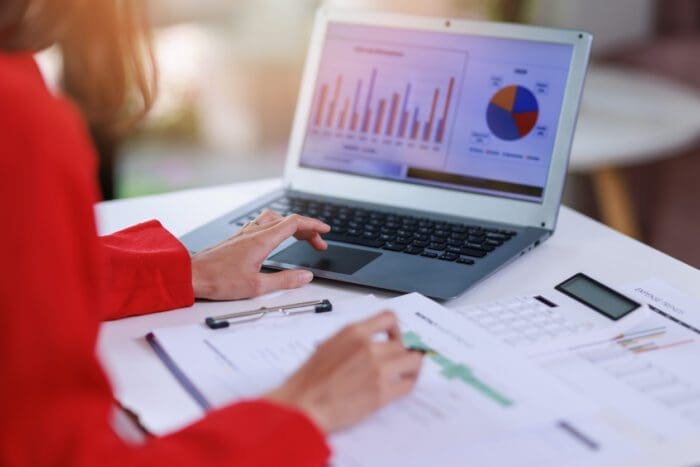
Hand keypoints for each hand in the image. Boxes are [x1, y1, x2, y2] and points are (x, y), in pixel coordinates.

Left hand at [191, 210, 329, 299]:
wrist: (191, 275)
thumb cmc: (218, 280)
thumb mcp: (256, 286)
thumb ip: (284, 281)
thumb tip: (305, 276)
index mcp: (262, 240)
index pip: (295, 223)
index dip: (313, 225)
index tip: (325, 231)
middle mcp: (254, 232)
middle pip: (287, 220)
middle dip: (307, 229)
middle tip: (318, 244)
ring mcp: (244, 233)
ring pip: (274, 219)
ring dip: (291, 225)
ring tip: (300, 237)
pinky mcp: (237, 238)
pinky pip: (262, 224)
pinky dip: (277, 227)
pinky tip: (275, 239)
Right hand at [265, 311, 422, 432]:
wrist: (303, 406)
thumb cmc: (307, 381)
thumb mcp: (327, 347)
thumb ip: (350, 342)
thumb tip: (366, 343)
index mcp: (353, 333)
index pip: (389, 318)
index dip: (396, 329)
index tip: (395, 336)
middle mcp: (368, 347)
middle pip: (402, 343)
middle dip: (402, 352)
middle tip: (399, 359)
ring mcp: (377, 369)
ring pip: (412, 361)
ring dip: (411, 366)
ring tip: (406, 371)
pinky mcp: (382, 393)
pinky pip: (408, 384)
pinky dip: (409, 382)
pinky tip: (403, 384)